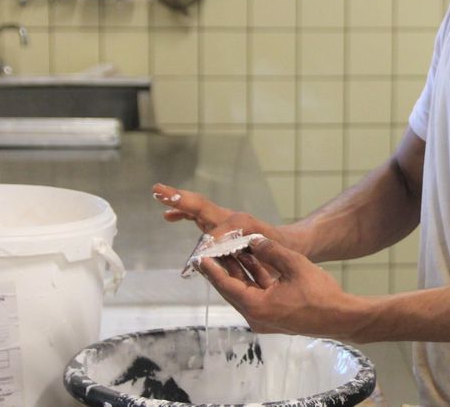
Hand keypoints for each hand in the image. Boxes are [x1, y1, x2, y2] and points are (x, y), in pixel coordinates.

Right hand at [152, 183, 285, 243]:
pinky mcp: (221, 226)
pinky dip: (185, 214)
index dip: (208, 244)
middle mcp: (231, 219)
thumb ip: (259, 251)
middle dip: (181, 200)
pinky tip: (169, 216)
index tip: (198, 259)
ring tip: (159, 193)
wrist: (291, 244)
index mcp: (243, 225)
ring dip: (179, 202)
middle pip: (202, 206)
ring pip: (198, 208)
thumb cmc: (283, 251)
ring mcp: (225, 221)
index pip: (217, 232)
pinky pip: (199, 217)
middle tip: (159, 190)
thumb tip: (241, 254)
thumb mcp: (274, 253)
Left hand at [200, 236, 369, 340]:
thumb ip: (271, 250)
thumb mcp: (294, 265)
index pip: (226, 285)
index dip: (212, 269)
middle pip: (232, 289)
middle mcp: (255, 316)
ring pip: (244, 291)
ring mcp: (264, 318)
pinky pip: (257, 294)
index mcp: (257, 306)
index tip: (199, 256)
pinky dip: (253, 279)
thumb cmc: (320, 294)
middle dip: (223, 268)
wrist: (341, 318)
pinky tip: (252, 260)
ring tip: (230, 248)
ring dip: (239, 271)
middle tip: (210, 249)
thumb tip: (254, 239)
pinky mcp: (273, 316)